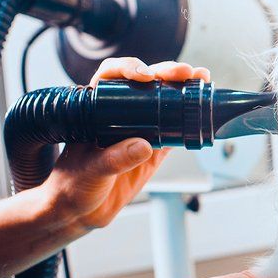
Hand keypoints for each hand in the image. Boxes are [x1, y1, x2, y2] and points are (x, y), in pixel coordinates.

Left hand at [40, 57, 209, 231]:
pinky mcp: (156, 147)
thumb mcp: (90, 170)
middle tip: (183, 73)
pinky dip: (190, 119)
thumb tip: (143, 145)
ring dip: (184, 86)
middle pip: (145, 81)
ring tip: (201, 78)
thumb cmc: (73, 185)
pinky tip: (204, 108)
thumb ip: (113, 159)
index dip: (128, 68)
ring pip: (164, 99)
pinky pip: (176, 128)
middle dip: (166, 72)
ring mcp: (140, 128)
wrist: (81, 209)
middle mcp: (119, 113)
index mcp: (96, 109)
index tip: (144, 76)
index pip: (111, 76)